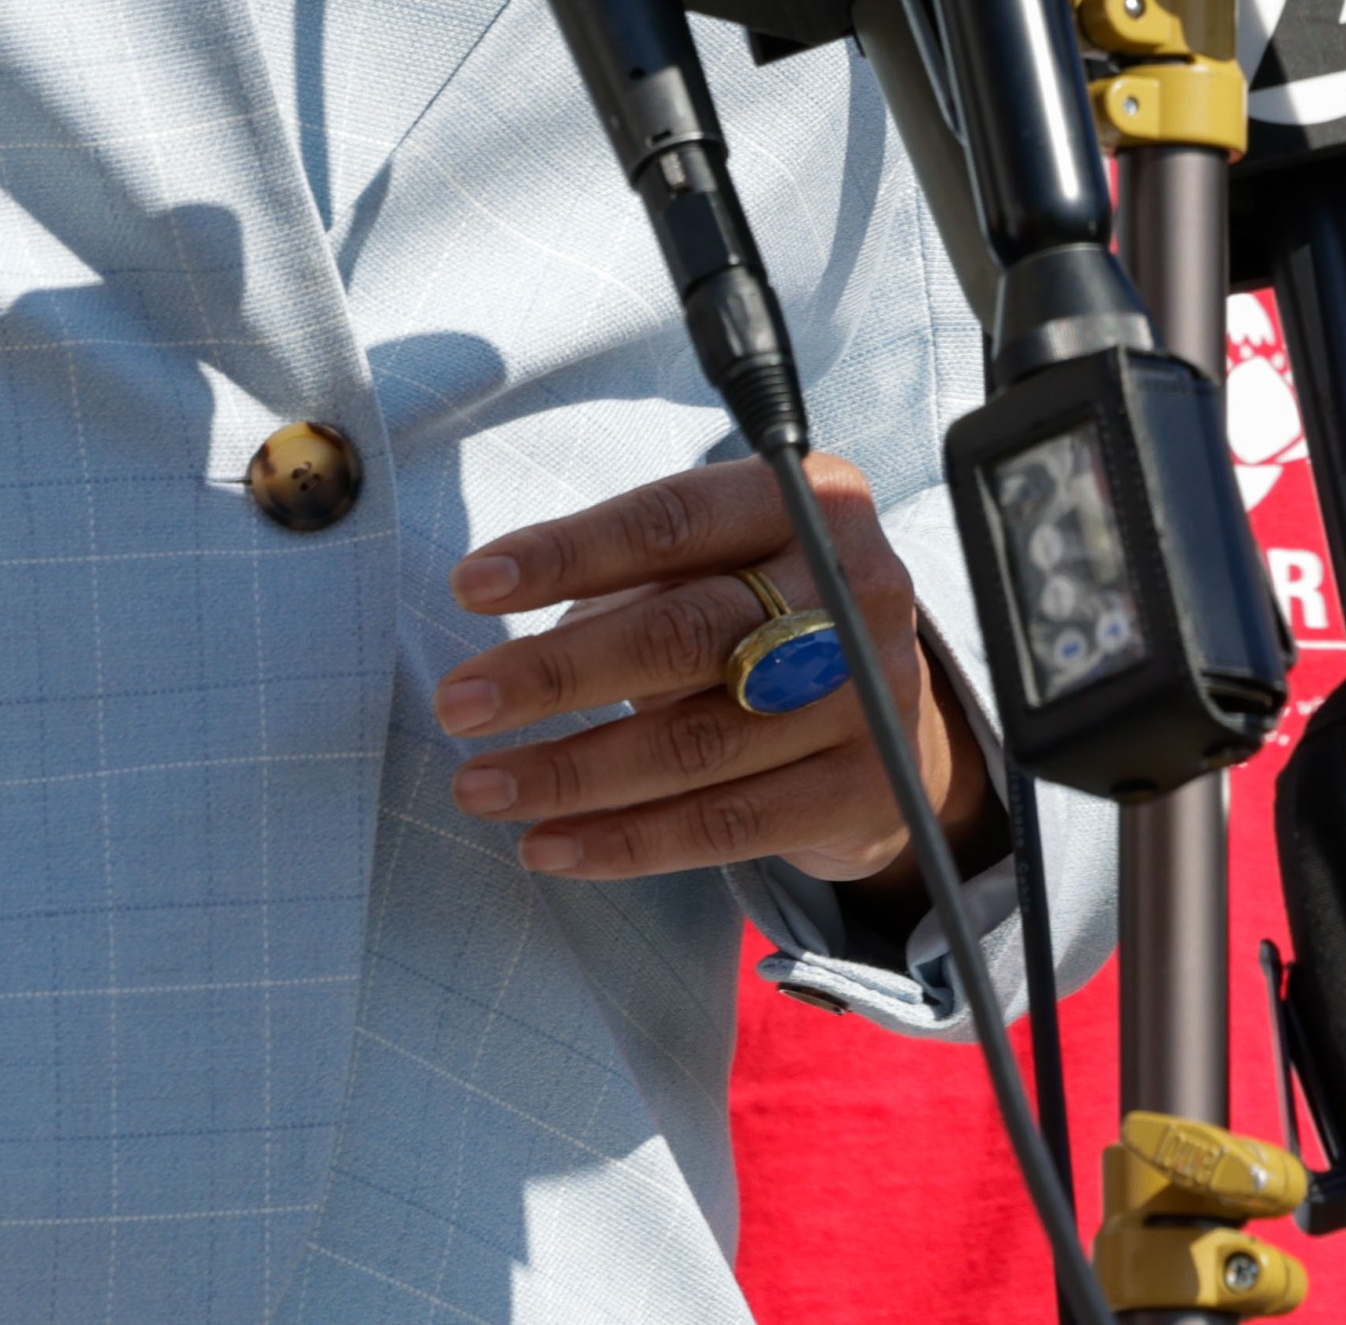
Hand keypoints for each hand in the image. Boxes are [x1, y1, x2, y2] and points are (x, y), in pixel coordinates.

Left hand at [440, 452, 993, 891]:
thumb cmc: (760, 611)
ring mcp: (872, 696)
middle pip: (681, 633)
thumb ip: (632, 572)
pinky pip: (727, 825)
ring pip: (696, 742)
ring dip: (572, 771)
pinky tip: (547, 844)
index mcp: (809, 501)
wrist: (888, 712)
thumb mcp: (716, 558)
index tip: (468, 586)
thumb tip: (489, 598)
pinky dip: (626, 840)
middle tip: (457, 704)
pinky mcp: (868, 792)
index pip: (670, 519)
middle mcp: (856, 588)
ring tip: (480, 786)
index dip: (566, 553)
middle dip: (554, 673)